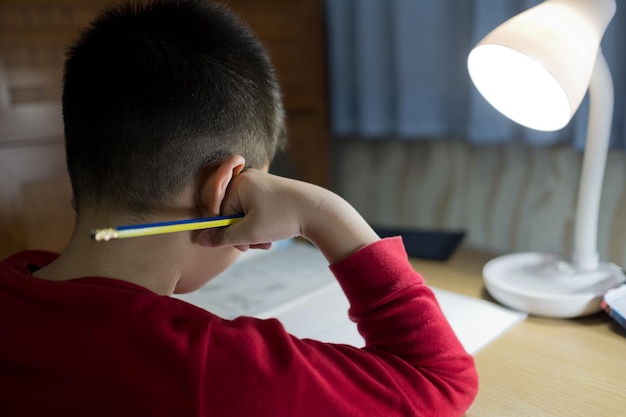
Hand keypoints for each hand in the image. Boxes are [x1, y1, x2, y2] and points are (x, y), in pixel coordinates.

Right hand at [197, 170, 378, 263]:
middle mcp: (247, 179)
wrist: (318, 211)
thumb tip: (200, 239)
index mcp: (239, 183)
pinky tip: (272, 235)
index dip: (227, 232)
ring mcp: (259, 184)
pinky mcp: (269, 192)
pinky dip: (260, 225)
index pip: (218, 212)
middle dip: (242, 234)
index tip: (239, 245)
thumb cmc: (283, 218)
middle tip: (256, 245)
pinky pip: (255, 211)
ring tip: (267, 241)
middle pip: (230, 213)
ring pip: (244, 215)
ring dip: (252, 233)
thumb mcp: (249, 232)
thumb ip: (223, 237)